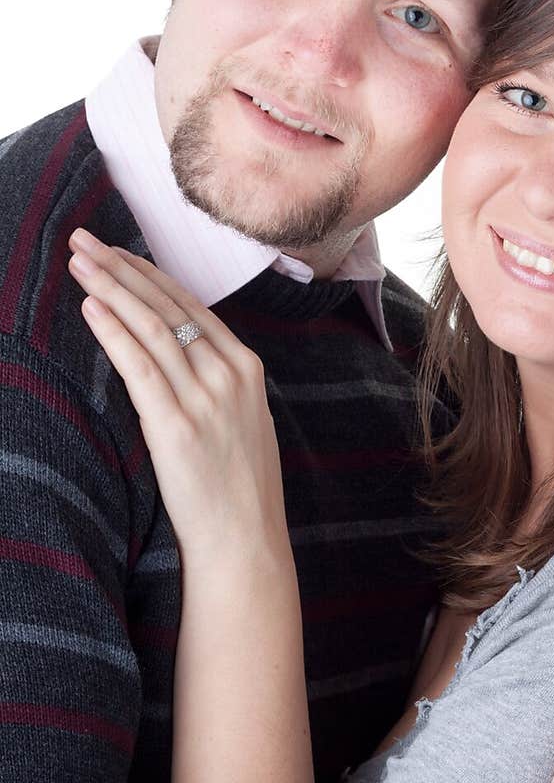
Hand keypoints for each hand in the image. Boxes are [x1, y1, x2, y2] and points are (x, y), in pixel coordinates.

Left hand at [67, 228, 288, 564]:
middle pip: (168, 305)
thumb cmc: (239, 489)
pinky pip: (139, 367)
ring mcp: (205, 399)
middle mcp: (229, 375)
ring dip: (109, 288)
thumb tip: (177, 354)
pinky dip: (113, 331)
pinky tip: (90, 307)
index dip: (148, 274)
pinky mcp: (176, 426)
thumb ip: (217, 383)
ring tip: (77, 262)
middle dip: (121, 267)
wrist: (246, 542)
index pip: (191, 305)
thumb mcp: (244, 421)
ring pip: (151, 327)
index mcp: (247, 369)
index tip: (116, 251)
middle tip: (82, 240)